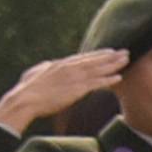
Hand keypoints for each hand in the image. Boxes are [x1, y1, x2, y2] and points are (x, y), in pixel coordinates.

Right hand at [0, 47, 129, 134]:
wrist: (25, 99)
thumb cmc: (27, 89)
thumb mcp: (35, 73)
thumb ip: (44, 68)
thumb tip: (47, 65)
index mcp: (59, 64)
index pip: (83, 58)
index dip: (98, 54)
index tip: (109, 51)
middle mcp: (69, 68)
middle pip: (94, 60)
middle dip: (110, 56)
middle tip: (125, 51)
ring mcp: (74, 78)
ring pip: (98, 69)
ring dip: (113, 65)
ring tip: (126, 61)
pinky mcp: (77, 89)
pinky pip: (97, 83)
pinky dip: (108, 80)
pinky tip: (119, 77)